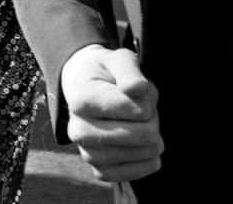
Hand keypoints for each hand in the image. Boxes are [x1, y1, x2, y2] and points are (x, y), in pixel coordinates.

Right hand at [61, 45, 162, 182]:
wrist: (86, 88)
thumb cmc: (107, 72)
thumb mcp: (119, 59)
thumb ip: (130, 70)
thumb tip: (138, 88)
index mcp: (81, 99)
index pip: (136, 108)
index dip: (149, 96)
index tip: (140, 87)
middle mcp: (78, 130)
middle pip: (143, 134)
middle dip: (153, 117)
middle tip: (144, 105)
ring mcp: (87, 153)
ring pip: (142, 153)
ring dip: (152, 136)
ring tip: (140, 121)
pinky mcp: (98, 171)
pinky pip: (134, 174)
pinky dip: (147, 160)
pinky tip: (146, 145)